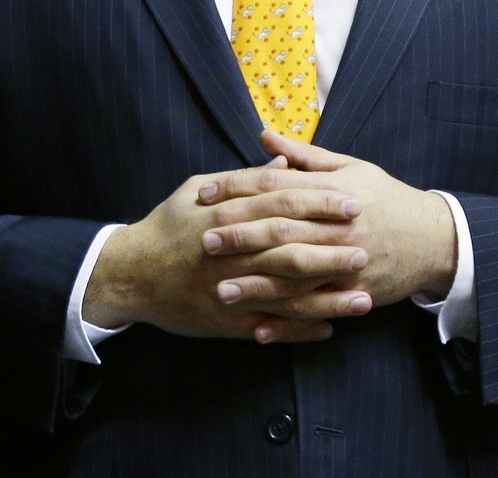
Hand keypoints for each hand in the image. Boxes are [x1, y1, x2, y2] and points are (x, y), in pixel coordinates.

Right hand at [83, 161, 375, 344]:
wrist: (130, 275)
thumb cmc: (166, 227)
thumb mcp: (195, 189)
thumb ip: (240, 179)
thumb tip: (282, 165)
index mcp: (223, 214)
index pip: (279, 204)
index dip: (318, 203)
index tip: (352, 201)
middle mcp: (229, 252)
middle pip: (288, 249)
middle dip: (331, 250)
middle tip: (367, 248)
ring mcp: (228, 290)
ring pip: (285, 295)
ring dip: (326, 298)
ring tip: (363, 298)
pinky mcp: (224, 322)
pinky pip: (269, 328)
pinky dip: (299, 331)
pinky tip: (329, 330)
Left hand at [195, 130, 456, 314]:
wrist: (434, 238)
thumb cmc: (386, 199)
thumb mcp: (350, 168)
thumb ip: (304, 155)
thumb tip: (263, 136)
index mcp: (333, 190)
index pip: (276, 185)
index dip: (237, 188)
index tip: (204, 195)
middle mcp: (337, 225)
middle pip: (282, 229)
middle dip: (240, 235)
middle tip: (203, 240)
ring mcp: (347, 263)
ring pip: (295, 275)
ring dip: (256, 285)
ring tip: (220, 290)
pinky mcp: (355, 294)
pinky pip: (316, 311)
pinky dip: (288, 322)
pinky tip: (258, 329)